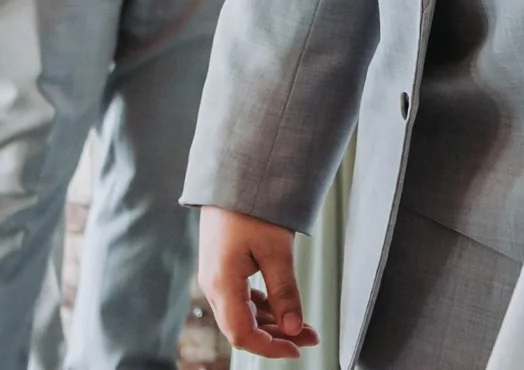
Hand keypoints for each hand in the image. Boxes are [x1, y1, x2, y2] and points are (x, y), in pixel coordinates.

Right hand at [199, 207, 318, 358]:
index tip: (297, 348)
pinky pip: (241, 298)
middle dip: (277, 337)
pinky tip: (281, 308)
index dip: (270, 347)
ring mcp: (216, 277)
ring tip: (303, 325)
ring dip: (272, 323)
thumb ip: (284, 292)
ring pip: (243, 314)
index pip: (242, 334)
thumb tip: (295, 327)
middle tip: (310, 336)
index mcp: (222, 284)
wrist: (235, 175)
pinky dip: (263, 307)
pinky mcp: (223, 268)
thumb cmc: (252, 207)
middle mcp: (214, 285)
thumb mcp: (276, 250)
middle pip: (242, 327)